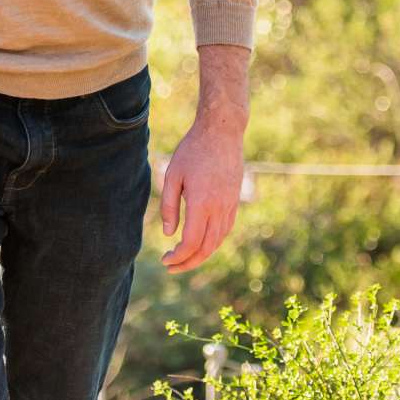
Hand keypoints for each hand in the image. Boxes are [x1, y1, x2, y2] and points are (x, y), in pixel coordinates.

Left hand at [160, 113, 244, 272]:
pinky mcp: (234, 201)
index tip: (165, 259)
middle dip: (189, 263)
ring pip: (218, 241)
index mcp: (202, 203)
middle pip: (207, 248)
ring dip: (201, 255)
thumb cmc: (193, 150)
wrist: (222, 132)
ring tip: (184, 258)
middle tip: (171, 267)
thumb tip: (169, 234)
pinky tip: (201, 242)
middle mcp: (219, 208)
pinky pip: (225, 229)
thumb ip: (169, 206)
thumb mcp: (173, 175)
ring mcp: (230, 205)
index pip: (191, 243)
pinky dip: (212, 242)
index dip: (178, 257)